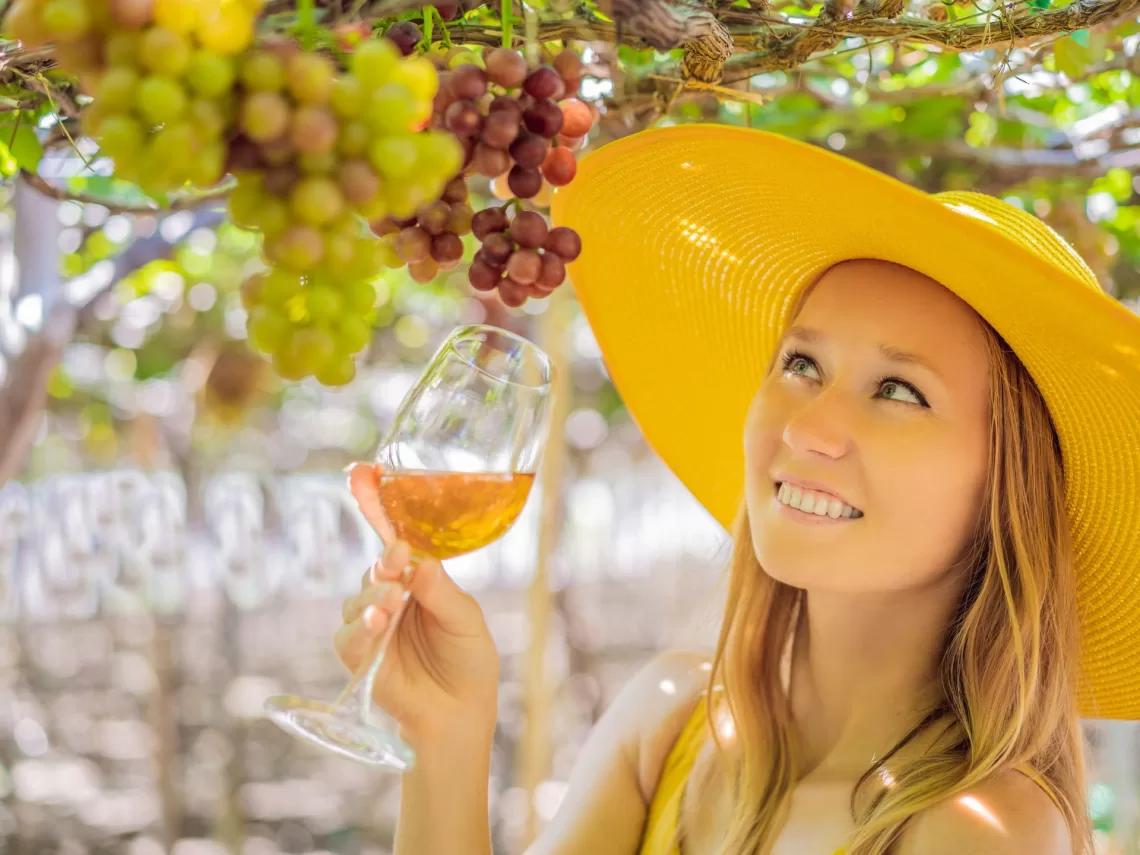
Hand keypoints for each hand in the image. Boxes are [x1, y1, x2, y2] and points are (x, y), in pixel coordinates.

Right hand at [335, 463, 500, 748]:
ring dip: (375, 596)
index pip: (393, 535)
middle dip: (383, 558)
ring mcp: (371, 624)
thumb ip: (441, 592)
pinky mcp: (358, 656)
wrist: (460, 714)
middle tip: (397, 556)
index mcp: (418, 577)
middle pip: (376, 563)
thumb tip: (417, 560)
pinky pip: (349, 636)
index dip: (376, 503)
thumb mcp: (467, 620)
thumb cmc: (468, 660)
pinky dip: (362, 629)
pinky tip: (379, 623)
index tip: (360, 472)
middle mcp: (390, 593)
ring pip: (359, 598)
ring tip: (394, 602)